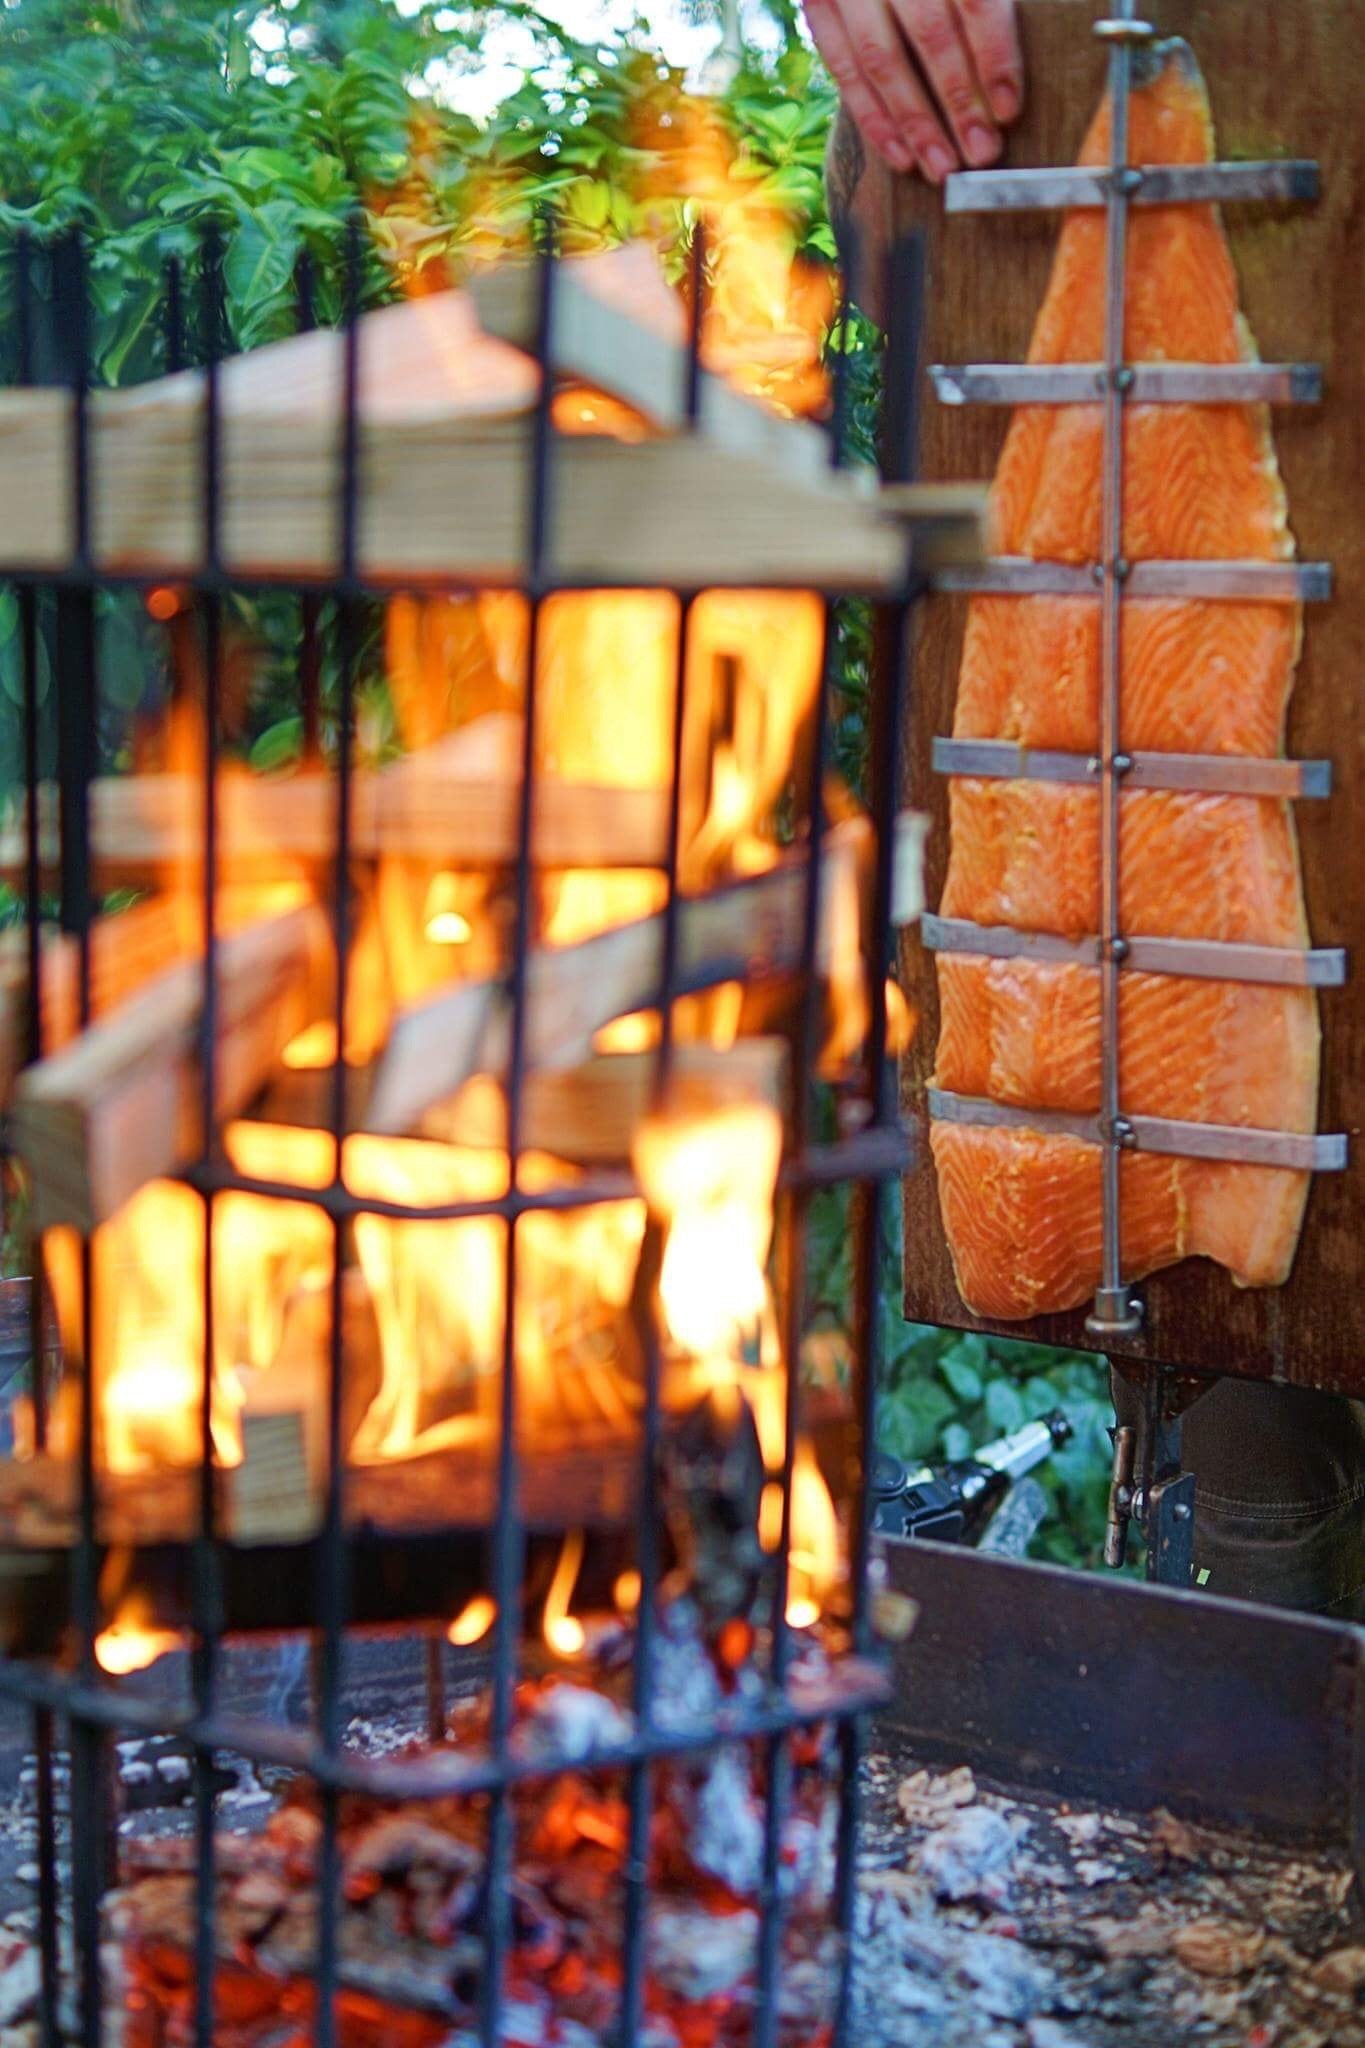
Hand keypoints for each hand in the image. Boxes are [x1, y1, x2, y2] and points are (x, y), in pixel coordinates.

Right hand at [804, 0, 1022, 181]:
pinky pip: (844, 70)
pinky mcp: (818, 4)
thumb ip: (986, 0)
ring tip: (943, 166)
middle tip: (982, 153)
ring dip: (915, 123)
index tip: (1008, 108)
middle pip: (931, 34)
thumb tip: (1008, 69)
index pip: (974, 1)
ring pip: (883, 60)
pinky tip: (900, 156)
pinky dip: (873, 118)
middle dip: (958, 102)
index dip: (995, 57)